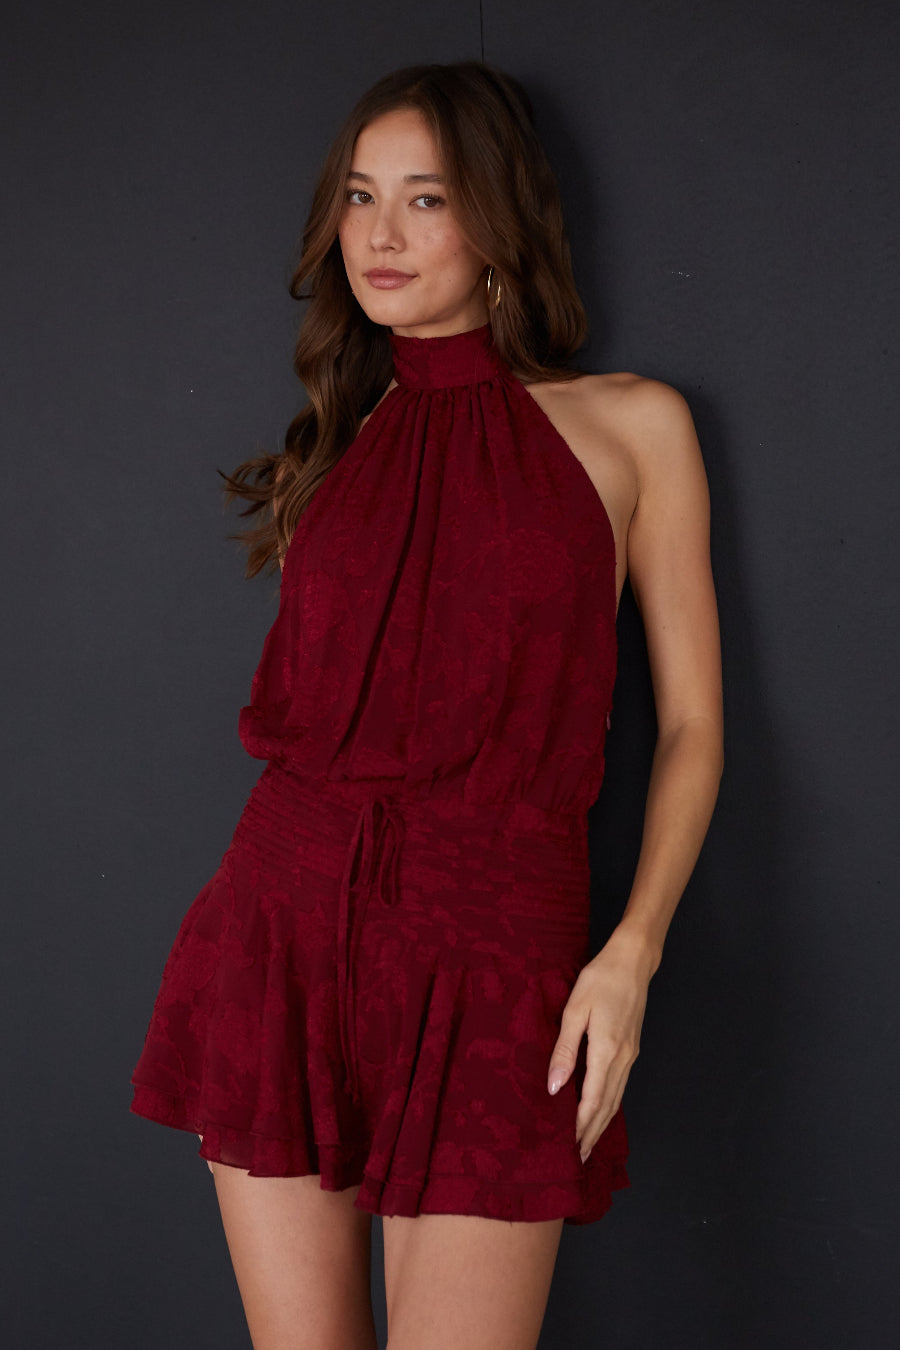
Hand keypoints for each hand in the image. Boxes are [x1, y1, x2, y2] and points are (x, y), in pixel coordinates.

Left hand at [546, 927, 654, 1161]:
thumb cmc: (600, 979)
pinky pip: (620, 1086)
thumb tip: (554, 1087)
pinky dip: (610, 1105)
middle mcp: (622, 1059)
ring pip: (616, 1099)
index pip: (592, 1100)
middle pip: (607, 1106)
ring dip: (602, 1123)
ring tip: (588, 1143)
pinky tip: (601, 1110)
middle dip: (592, 1133)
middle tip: (578, 1158)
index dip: (581, 1127)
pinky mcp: (632, 1049)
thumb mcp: (574, 1010)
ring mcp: (630, 1055)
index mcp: (606, 1051)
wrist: (633, 961)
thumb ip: (564, 1049)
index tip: (569, 1148)